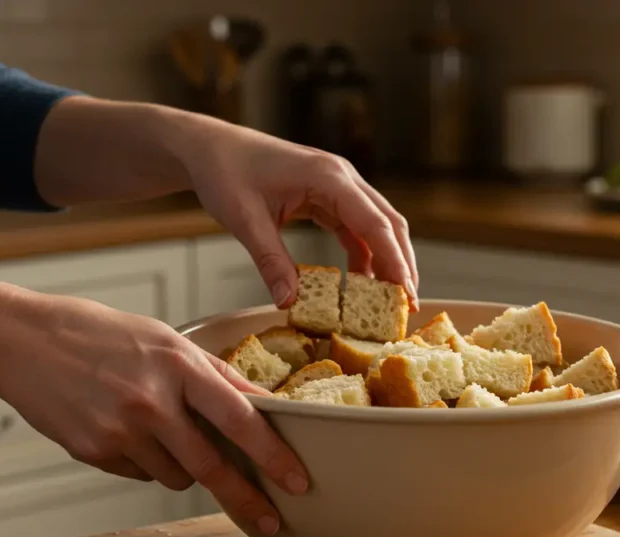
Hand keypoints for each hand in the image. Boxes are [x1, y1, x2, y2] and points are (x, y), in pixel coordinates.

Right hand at [0, 292, 306, 536]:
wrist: (22, 341)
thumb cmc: (100, 334)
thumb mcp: (165, 339)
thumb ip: (214, 374)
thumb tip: (262, 404)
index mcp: (178, 365)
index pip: (240, 417)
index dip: (273, 454)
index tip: (298, 480)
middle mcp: (151, 403)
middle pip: (212, 466)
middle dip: (247, 499)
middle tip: (272, 520)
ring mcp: (121, 432)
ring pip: (177, 477)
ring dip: (184, 467)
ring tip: (158, 429)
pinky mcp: (95, 453)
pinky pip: (140, 474)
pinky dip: (145, 462)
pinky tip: (124, 429)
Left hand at [174, 118, 418, 309]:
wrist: (210, 147)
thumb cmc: (225, 173)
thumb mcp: (245, 219)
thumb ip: (271, 261)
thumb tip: (288, 303)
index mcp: (328, 176)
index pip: (375, 223)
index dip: (395, 261)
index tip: (406, 294)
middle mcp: (342, 177)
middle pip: (388, 223)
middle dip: (403, 264)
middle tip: (409, 305)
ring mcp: (338, 186)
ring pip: (378, 226)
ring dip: (388, 260)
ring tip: (392, 299)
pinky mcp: (329, 196)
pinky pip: (356, 227)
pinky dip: (365, 254)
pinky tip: (363, 281)